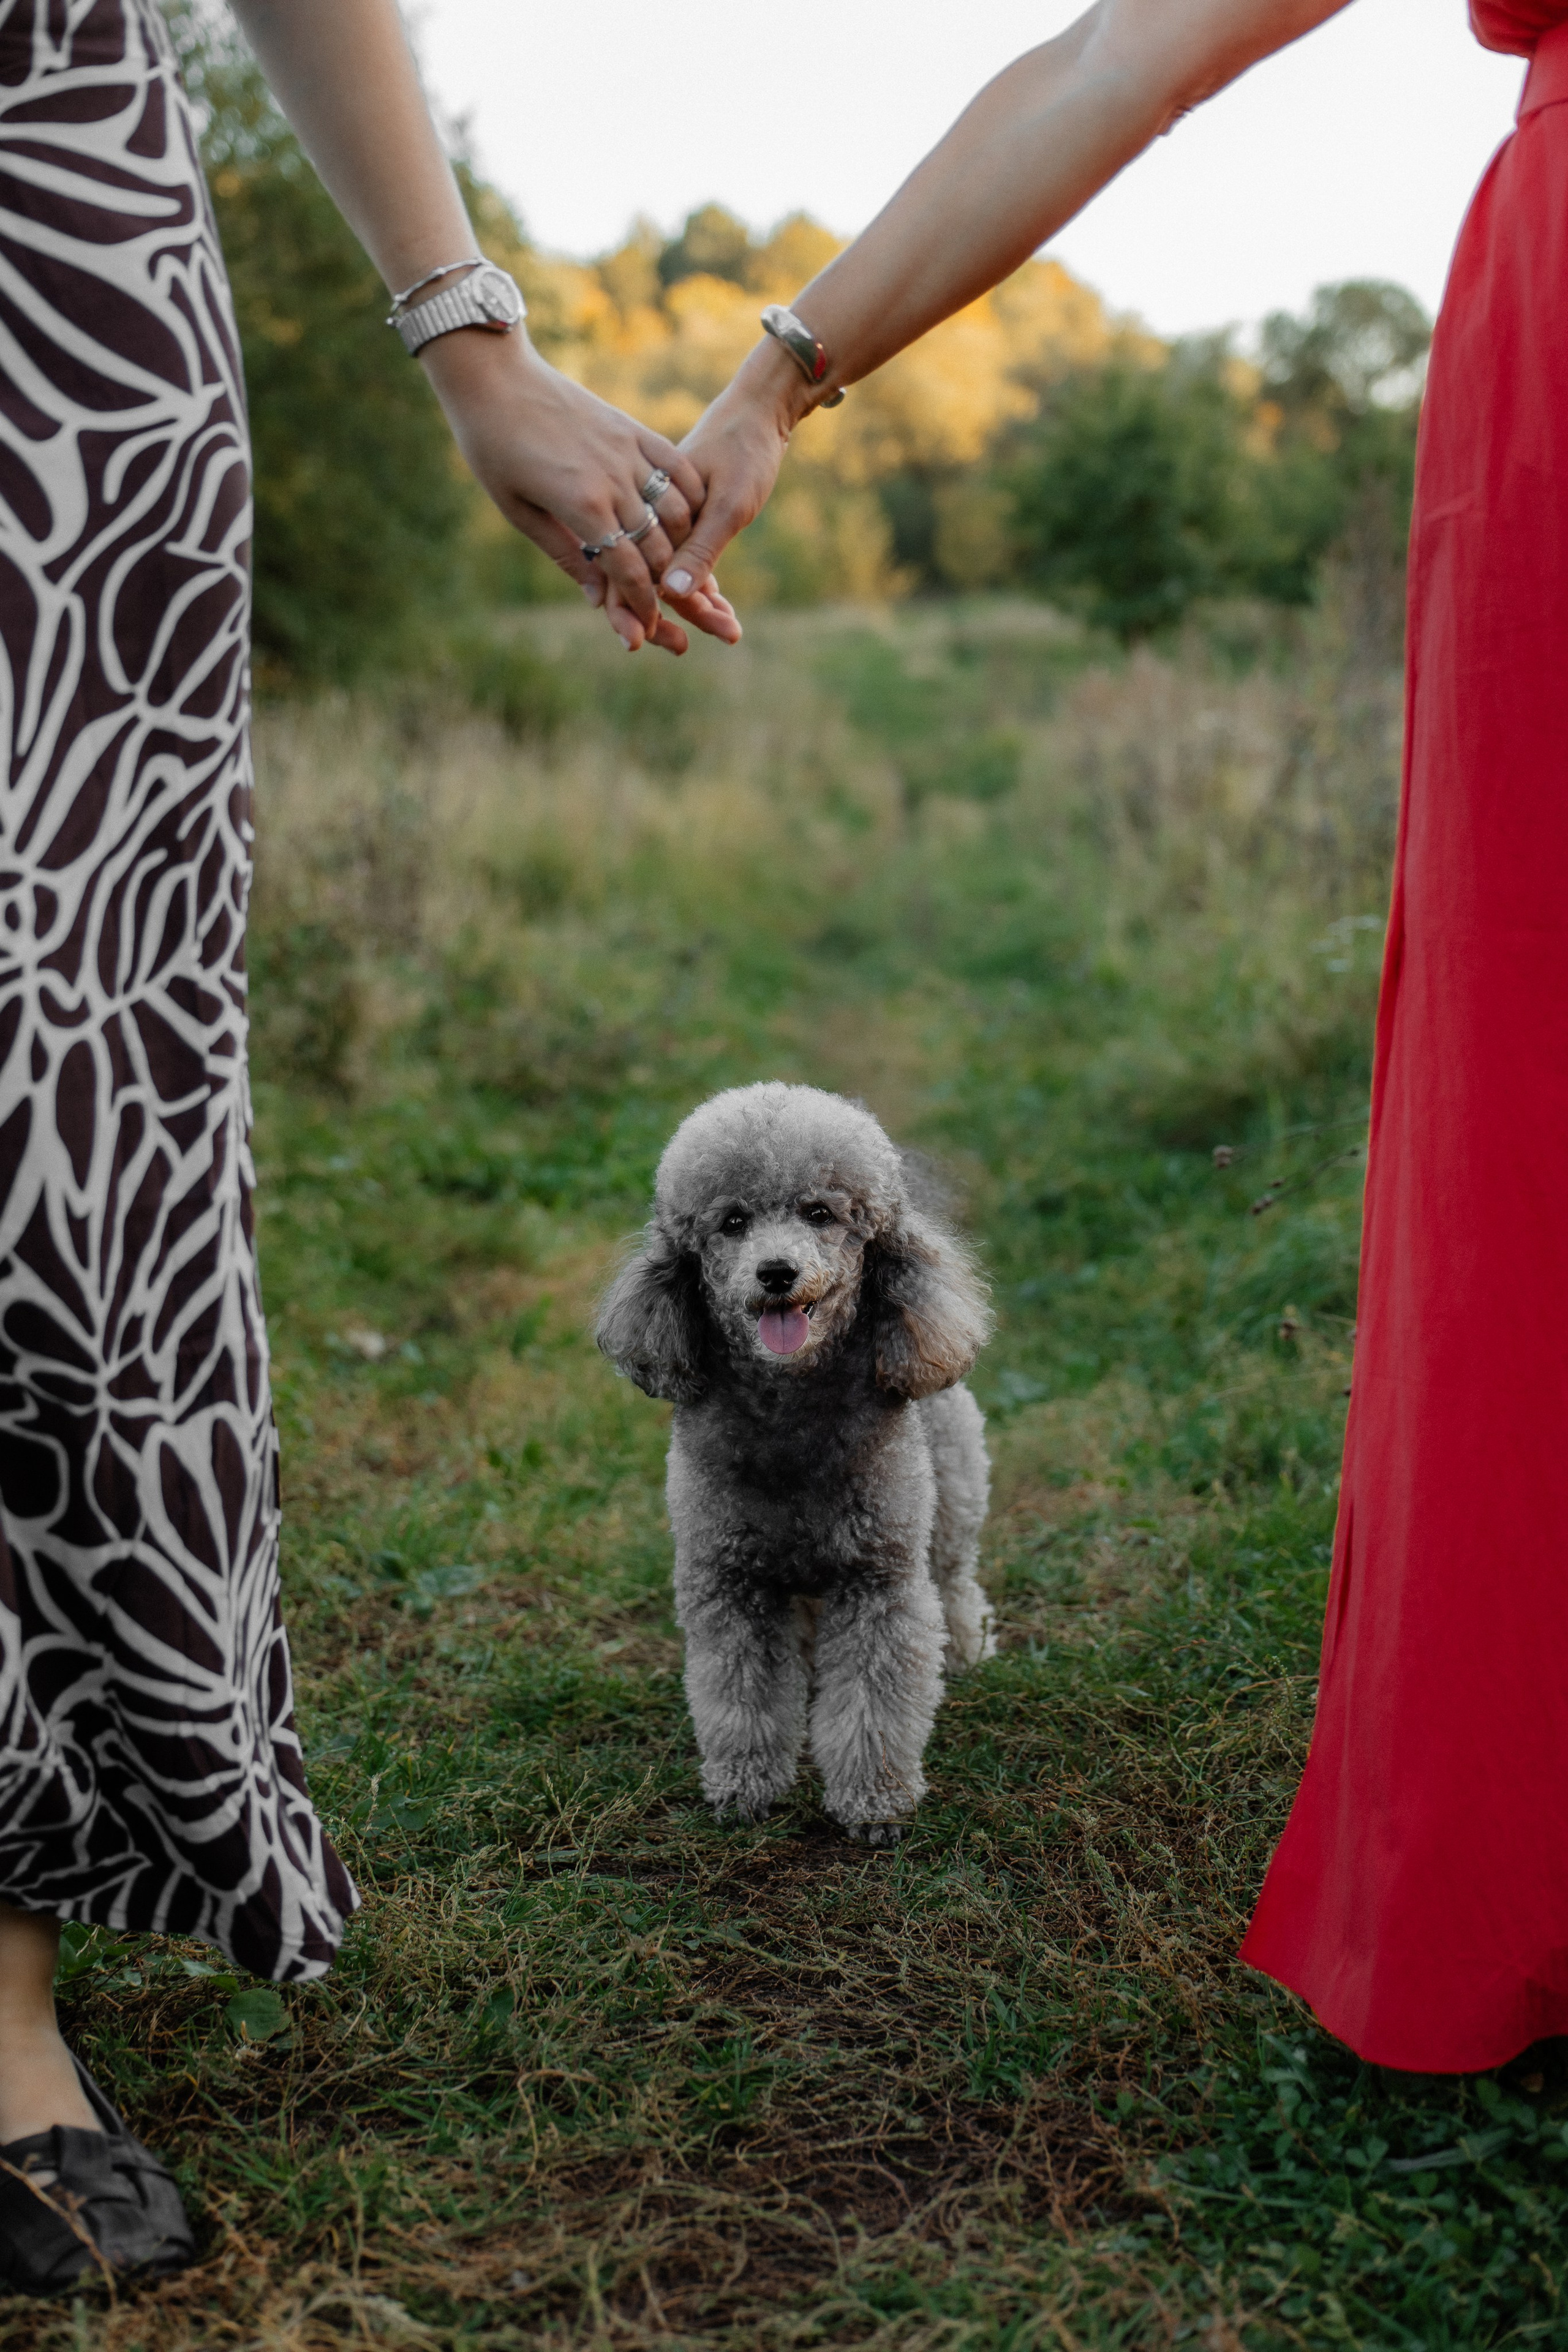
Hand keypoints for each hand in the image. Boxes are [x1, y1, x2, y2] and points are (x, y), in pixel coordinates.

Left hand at [420, 325, 723, 652]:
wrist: (496, 377)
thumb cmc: (493, 448)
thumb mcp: (518, 511)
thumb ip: (563, 554)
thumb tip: (595, 600)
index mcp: (580, 505)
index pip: (627, 568)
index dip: (641, 602)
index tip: (646, 624)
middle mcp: (611, 480)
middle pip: (657, 546)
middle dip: (663, 582)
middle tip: (664, 603)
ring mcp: (626, 450)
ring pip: (675, 510)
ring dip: (679, 543)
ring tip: (672, 562)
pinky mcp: (632, 428)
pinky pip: (676, 468)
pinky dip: (688, 497)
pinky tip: (687, 516)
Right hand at [659, 339, 813, 627]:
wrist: (760, 409)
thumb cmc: (744, 449)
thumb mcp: (729, 504)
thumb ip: (701, 548)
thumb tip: (673, 595)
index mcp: (647, 508)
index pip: (633, 575)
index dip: (643, 613)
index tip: (669, 644)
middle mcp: (651, 516)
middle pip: (647, 581)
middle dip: (676, 618)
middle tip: (717, 638)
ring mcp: (668, 519)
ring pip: (671, 575)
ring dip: (700, 606)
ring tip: (733, 630)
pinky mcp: (688, 519)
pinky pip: (688, 561)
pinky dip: (706, 585)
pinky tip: (724, 608)